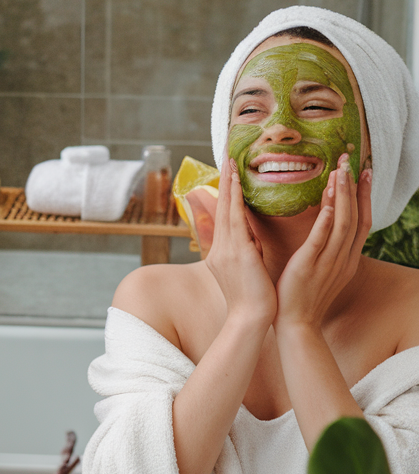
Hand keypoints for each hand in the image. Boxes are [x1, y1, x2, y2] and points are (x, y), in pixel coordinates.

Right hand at [206, 159, 276, 328]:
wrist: (249, 320)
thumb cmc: (251, 298)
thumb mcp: (244, 269)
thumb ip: (243, 249)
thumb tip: (246, 236)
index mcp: (224, 249)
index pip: (225, 212)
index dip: (227, 189)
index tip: (229, 167)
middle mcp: (222, 245)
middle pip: (223, 204)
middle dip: (225, 178)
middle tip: (227, 153)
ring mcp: (228, 248)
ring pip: (228, 207)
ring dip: (229, 182)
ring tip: (231, 160)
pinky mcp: (239, 252)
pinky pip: (239, 219)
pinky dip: (237, 198)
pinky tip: (241, 183)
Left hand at [275, 155, 371, 332]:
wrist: (295, 324)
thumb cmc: (303, 294)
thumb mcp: (321, 265)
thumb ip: (326, 244)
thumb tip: (324, 219)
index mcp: (346, 258)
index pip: (361, 221)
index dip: (363, 196)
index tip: (364, 173)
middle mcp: (342, 259)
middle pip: (355, 218)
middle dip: (354, 188)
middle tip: (351, 162)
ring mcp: (327, 264)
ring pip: (341, 226)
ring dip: (341, 198)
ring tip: (340, 173)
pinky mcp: (309, 268)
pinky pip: (320, 243)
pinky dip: (325, 224)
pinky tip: (326, 206)